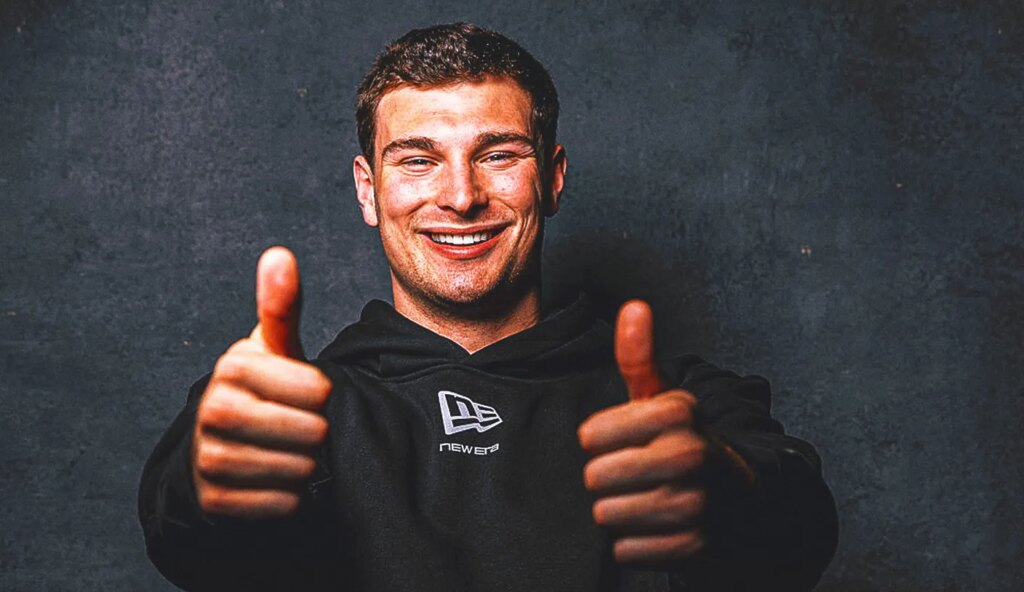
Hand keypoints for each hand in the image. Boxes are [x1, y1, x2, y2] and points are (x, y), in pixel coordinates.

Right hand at [192, 247, 332, 518]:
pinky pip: (277, 505)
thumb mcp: (274, 347)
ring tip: (296, 453)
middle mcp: (214, 407)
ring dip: (307, 466)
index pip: (318, 389)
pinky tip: (283, 482)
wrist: (223, 446)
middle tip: (306, 428)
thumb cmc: (264, 389)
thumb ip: (282, 305)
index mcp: (235, 365)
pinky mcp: (211, 497)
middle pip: (309, 432)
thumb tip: (279, 254)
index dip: (325, 396)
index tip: (311, 395)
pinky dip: (291, 498)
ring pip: (295, 470)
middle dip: (318, 433)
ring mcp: (208, 454)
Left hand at [578, 300, 752, 564]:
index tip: (625, 439)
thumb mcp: (663, 399)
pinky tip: (656, 526)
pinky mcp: (693, 547)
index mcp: (677, 413)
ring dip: (618, 511)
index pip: (590, 436)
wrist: (741, 499)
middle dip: (608, 477)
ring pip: (607, 515)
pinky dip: (633, 543)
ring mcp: (695, 504)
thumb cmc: (684, 443)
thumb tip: (633, 305)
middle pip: (595, 477)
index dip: (600, 439)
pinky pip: (625, 550)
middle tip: (636, 473)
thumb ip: (639, 356)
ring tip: (646, 498)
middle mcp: (690, 455)